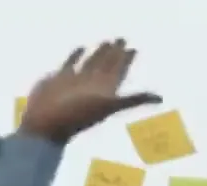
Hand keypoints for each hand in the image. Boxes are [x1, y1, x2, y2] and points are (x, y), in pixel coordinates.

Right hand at [18, 39, 161, 143]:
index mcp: (105, 90)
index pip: (119, 71)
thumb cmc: (76, 115)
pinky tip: (81, 48)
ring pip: (91, 63)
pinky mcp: (60, 79)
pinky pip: (71, 63)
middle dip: (115, 54)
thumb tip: (160, 99)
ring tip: (107, 42)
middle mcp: (92, 85)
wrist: (45, 123)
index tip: (133, 49)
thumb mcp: (110, 106)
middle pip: (107, 65)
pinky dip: (76, 55)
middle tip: (123, 40)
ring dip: (100, 53)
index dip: (127, 60)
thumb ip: (133, 100)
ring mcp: (76, 82)